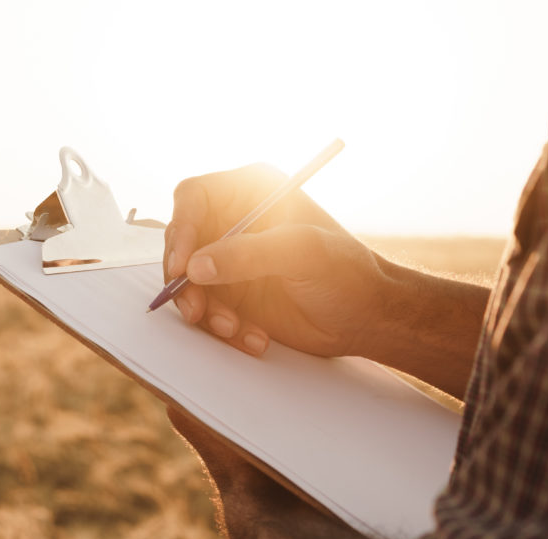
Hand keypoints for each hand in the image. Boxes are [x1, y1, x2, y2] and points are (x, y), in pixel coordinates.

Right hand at [163, 164, 393, 358]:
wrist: (367, 318)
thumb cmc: (348, 275)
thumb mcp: (303, 254)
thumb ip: (249, 255)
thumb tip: (196, 267)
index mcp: (250, 193)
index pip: (194, 198)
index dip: (180, 228)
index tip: (181, 266)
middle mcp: (234, 222)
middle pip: (182, 242)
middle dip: (186, 280)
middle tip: (197, 310)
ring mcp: (230, 259)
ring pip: (188, 282)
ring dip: (205, 310)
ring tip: (234, 327)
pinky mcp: (231, 293)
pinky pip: (206, 309)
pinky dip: (222, 327)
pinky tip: (254, 336)